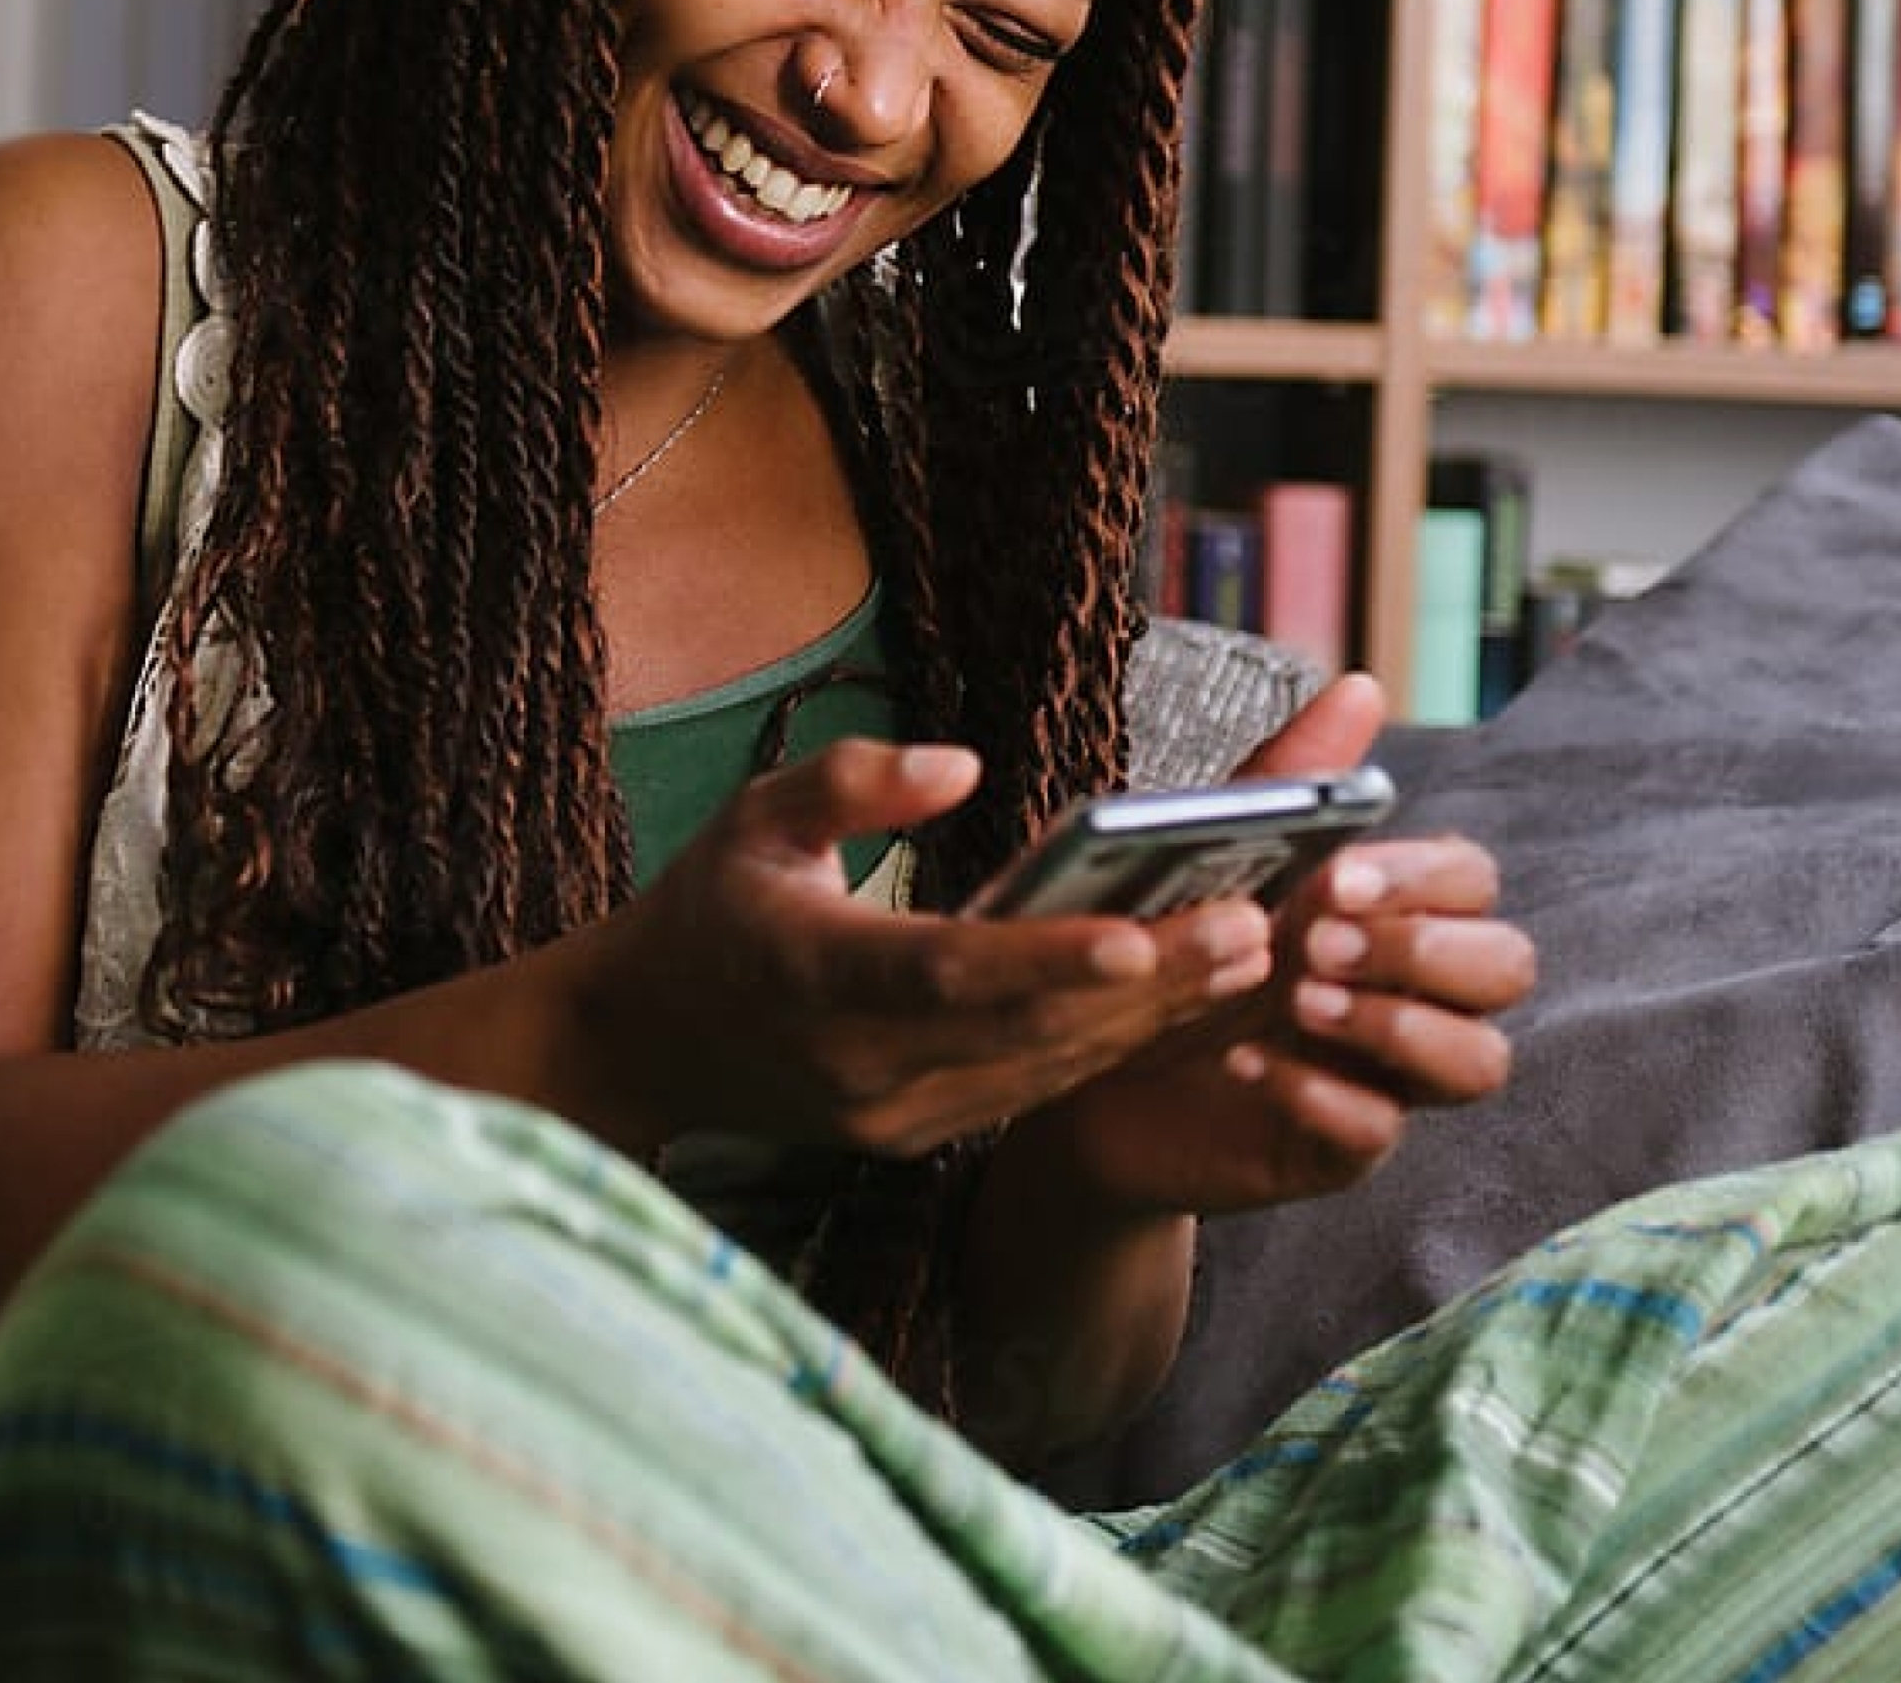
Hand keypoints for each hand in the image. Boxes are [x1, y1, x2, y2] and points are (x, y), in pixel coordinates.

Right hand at [578, 737, 1285, 1156]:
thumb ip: (850, 781)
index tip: (1135, 935)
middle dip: (1147, 987)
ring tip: (1251, 957)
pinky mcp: (923, 1136)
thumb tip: (959, 763)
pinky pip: (1033, 1090)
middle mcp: (862, 1066)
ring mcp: (897, 1117)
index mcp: (813, 976)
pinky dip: (1111, 1046)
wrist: (648, 1047)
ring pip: (1045, 1070)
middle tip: (1252, 928)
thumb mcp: (753, 816)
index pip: (945, 974)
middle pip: (1025, 1031)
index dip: (1044, 962)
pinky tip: (1189, 1000)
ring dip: (1152, 1021)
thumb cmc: (710, 909)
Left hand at [1027, 672, 1538, 1217]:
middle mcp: (1414, 990)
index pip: (1472, 882)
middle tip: (1318, 944)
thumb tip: (1363, 686)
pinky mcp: (1342, 1144)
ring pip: (1479, 1062)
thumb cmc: (1178, 941)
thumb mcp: (1222, 853)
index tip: (1335, 879)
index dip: (1423, 879)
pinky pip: (1382, 1134)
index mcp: (1394, 909)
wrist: (1086, 1059)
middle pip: (1506, 968)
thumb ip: (1293, 781)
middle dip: (1425, 951)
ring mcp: (1389, 1072)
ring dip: (1400, 1028)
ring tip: (1300, 1005)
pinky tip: (1250, 1066)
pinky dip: (1325, 1098)